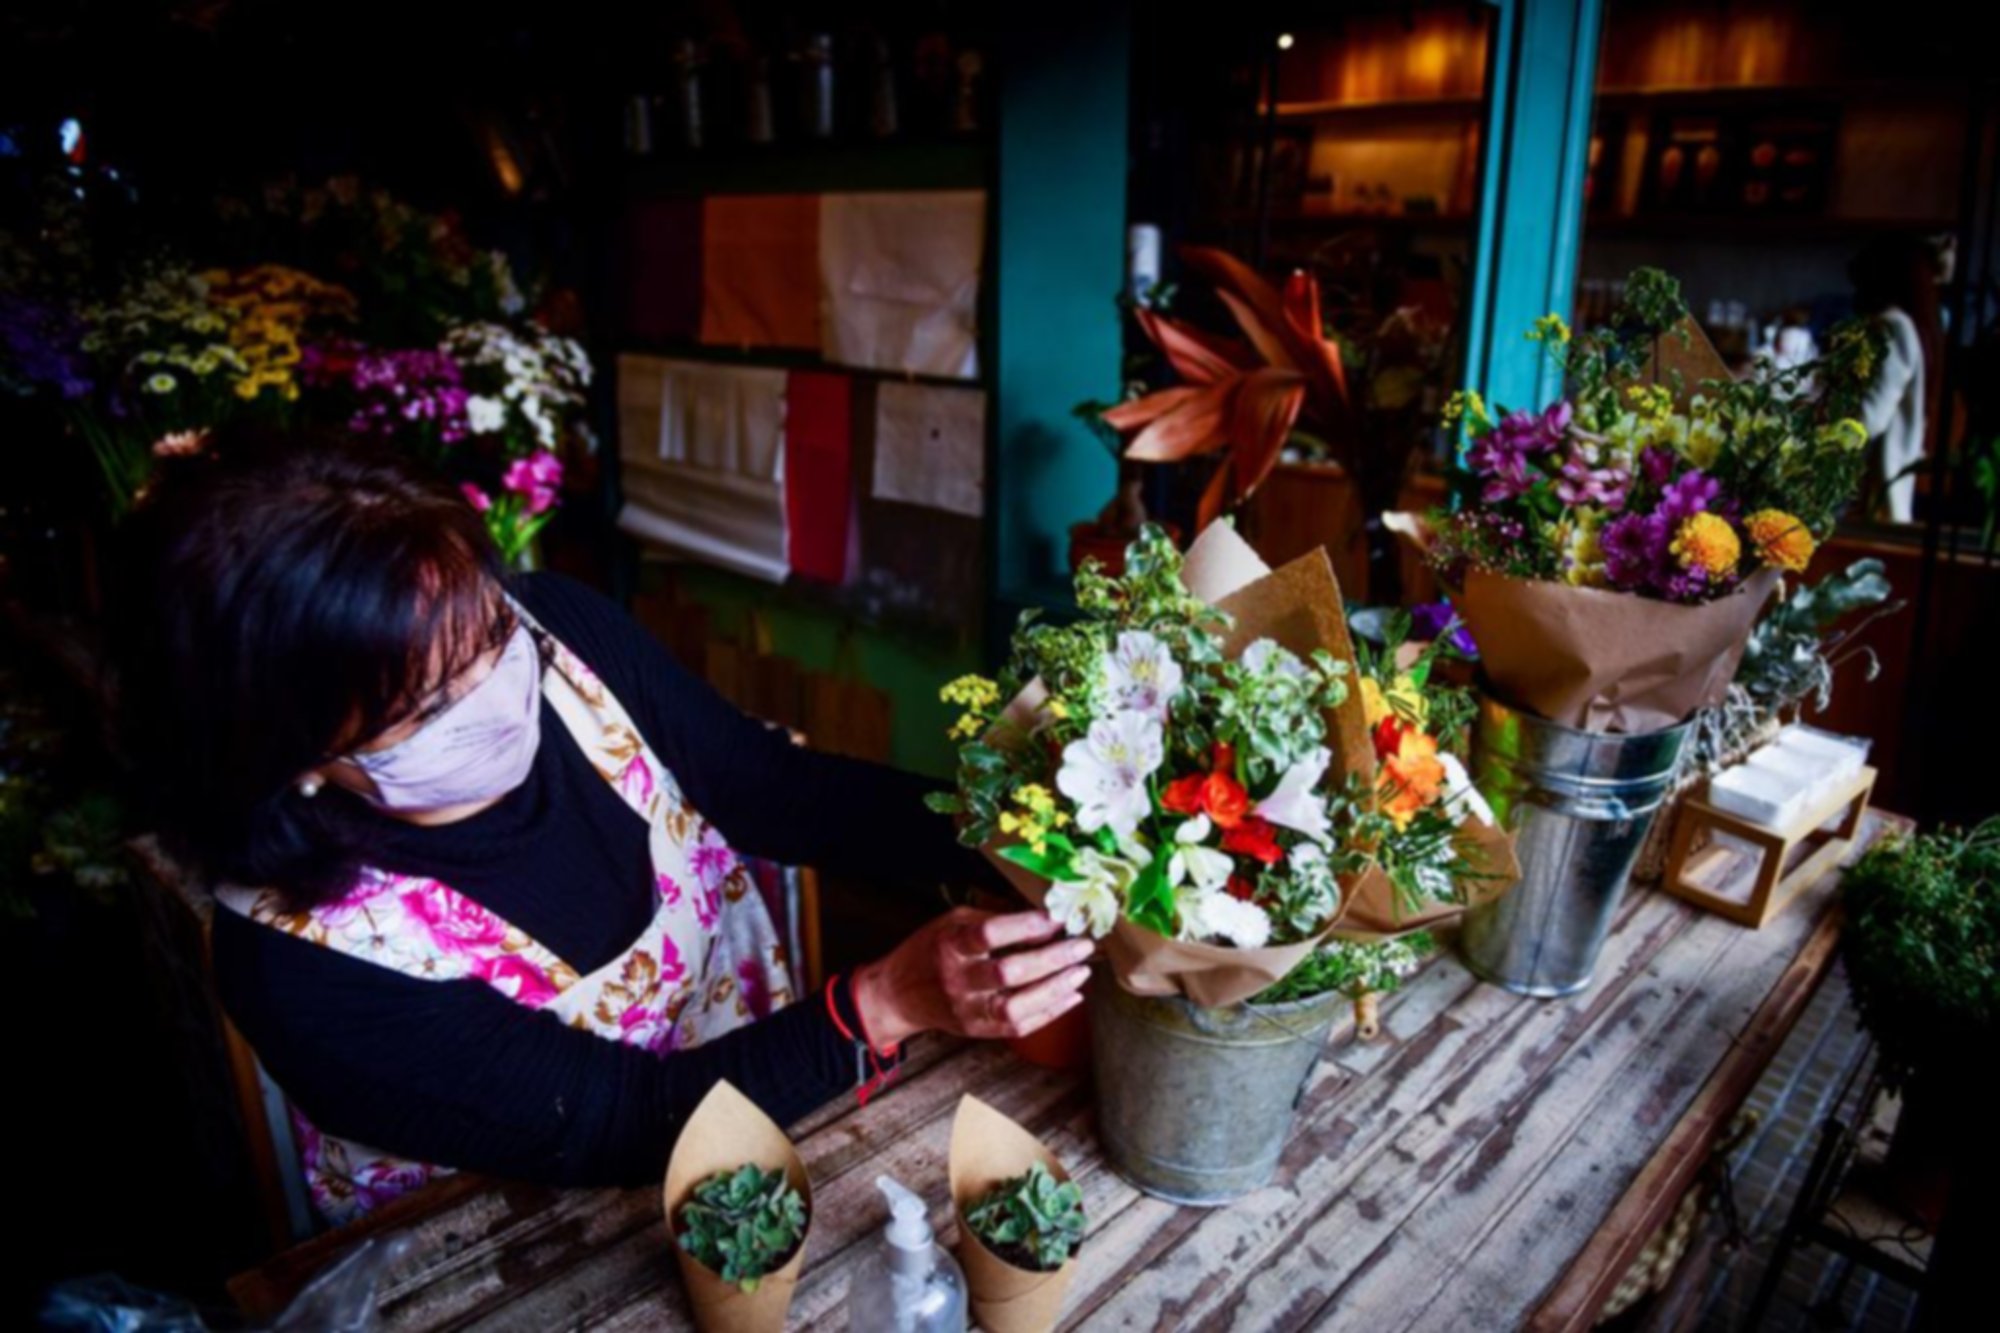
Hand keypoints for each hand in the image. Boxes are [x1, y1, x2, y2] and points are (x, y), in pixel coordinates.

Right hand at [850, 907, 1095, 1049]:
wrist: (899, 994)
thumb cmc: (932, 949)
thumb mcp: (954, 921)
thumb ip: (995, 917)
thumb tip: (1044, 916)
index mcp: (950, 945)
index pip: (989, 934)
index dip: (1026, 925)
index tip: (1056, 918)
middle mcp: (957, 980)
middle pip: (1007, 973)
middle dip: (1051, 959)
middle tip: (1081, 946)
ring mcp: (967, 1009)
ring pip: (1015, 1007)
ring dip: (1054, 990)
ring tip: (1080, 973)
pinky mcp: (977, 1030)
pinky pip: (1017, 1027)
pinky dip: (1049, 1013)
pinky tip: (1071, 996)